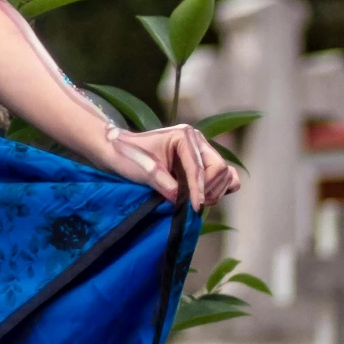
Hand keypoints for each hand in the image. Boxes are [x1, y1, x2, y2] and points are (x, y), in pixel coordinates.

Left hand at [103, 121, 240, 209]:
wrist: (118, 152)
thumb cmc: (128, 156)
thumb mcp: (145, 171)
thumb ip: (166, 185)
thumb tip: (184, 202)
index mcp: (184, 136)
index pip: (200, 167)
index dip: (198, 190)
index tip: (194, 208)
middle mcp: (198, 141)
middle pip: (219, 169)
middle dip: (207, 190)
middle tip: (189, 205)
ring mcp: (202, 152)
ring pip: (225, 175)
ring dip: (213, 192)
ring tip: (192, 202)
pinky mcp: (203, 165)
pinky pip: (225, 178)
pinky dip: (219, 189)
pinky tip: (202, 198)